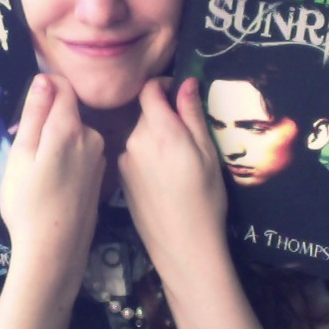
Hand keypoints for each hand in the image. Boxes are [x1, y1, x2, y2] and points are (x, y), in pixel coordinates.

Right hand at [0, 74, 104, 289]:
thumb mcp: (21, 155)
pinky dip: (68, 159)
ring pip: (74, 134)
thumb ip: (35, 114)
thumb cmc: (28, 203)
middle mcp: (92, 136)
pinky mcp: (101, 175)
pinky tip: (54, 183)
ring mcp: (100, 157)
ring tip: (37, 171)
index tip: (29, 108)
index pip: (63, 86)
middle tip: (25, 151)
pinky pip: (82, 153)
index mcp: (69, 127)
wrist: (55, 251)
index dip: (44, 88)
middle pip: (68, 112)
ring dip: (56, 142)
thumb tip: (44, 78)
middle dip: (46, 121)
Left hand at [118, 77, 228, 278]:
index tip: (179, 93)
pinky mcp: (121, 178)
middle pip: (145, 113)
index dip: (163, 85)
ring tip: (178, 161)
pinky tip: (163, 177)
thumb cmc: (205, 198)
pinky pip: (134, 154)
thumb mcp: (208, 152)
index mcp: (159, 130)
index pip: (149, 90)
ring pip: (140, 135)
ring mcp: (124, 160)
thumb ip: (192, 114)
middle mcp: (135, 140)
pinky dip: (147, 156)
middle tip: (188, 134)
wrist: (183, 245)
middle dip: (164, 115)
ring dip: (156, 137)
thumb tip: (186, 83)